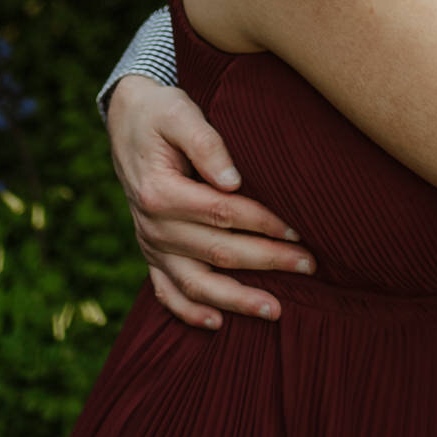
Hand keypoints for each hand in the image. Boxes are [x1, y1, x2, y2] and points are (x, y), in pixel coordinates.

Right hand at [106, 75, 314, 328]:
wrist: (126, 120)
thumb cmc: (161, 113)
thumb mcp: (179, 112)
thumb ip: (205, 143)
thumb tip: (233, 180)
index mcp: (160, 192)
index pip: (221, 213)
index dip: (262, 222)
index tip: (298, 229)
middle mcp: (153, 225)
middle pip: (217, 251)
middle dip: (267, 261)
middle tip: (309, 265)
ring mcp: (150, 244)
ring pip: (195, 283)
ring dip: (235, 300)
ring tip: (274, 310)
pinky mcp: (150, 253)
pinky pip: (166, 292)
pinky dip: (189, 312)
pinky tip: (217, 324)